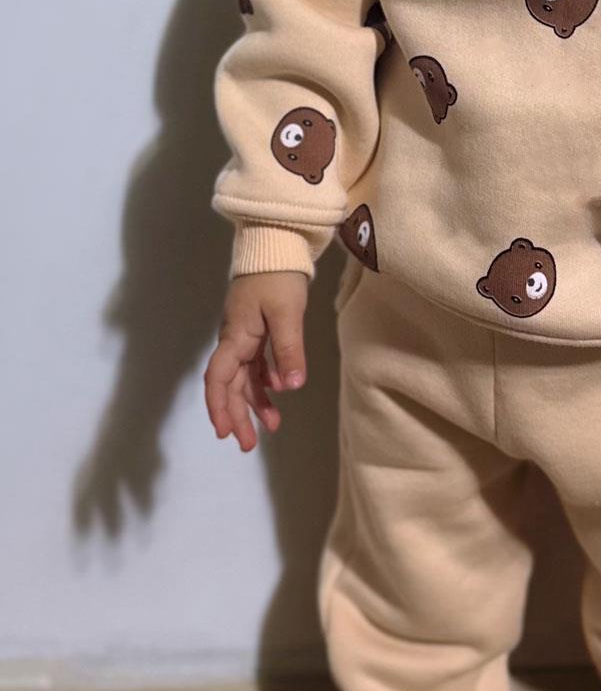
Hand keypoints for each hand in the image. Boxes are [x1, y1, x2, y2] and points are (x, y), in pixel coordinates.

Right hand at [204, 271, 309, 451]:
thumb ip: (289, 349)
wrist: (277, 245)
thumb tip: (291, 386)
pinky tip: (279, 393)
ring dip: (253, 403)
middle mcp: (235, 340)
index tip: (224, 431)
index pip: (219, 378)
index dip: (219, 406)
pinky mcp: (256, 332)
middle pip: (229, 385)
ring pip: (243, 378)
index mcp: (235, 336)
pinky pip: (255, 365)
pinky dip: (265, 383)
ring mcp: (244, 337)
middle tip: (247, 445)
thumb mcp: (287, 313)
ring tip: (270, 427)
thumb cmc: (279, 276)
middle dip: (237, 415)